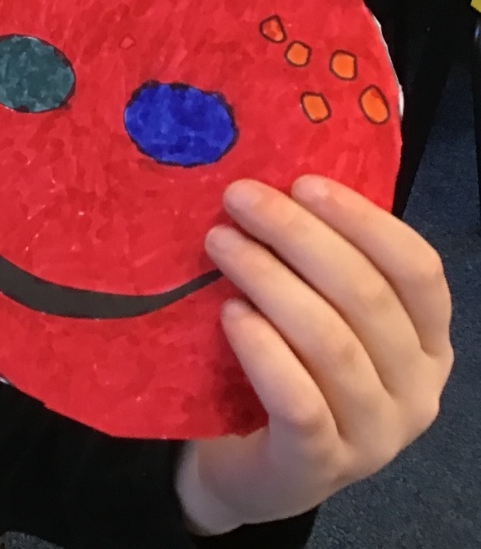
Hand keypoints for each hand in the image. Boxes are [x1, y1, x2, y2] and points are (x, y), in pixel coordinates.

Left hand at [176, 176, 451, 535]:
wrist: (248, 466)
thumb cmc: (286, 370)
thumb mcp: (316, 313)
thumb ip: (318, 265)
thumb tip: (278, 180)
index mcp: (427, 343)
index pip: (418, 270)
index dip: (363, 220)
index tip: (301, 181)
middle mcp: (416, 390)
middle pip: (367, 296)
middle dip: (298, 236)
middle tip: (239, 199)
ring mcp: (374, 435)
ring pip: (332, 343)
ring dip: (271, 281)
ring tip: (221, 244)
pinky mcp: (320, 466)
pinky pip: (298, 400)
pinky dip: (264, 350)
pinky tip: (230, 314)